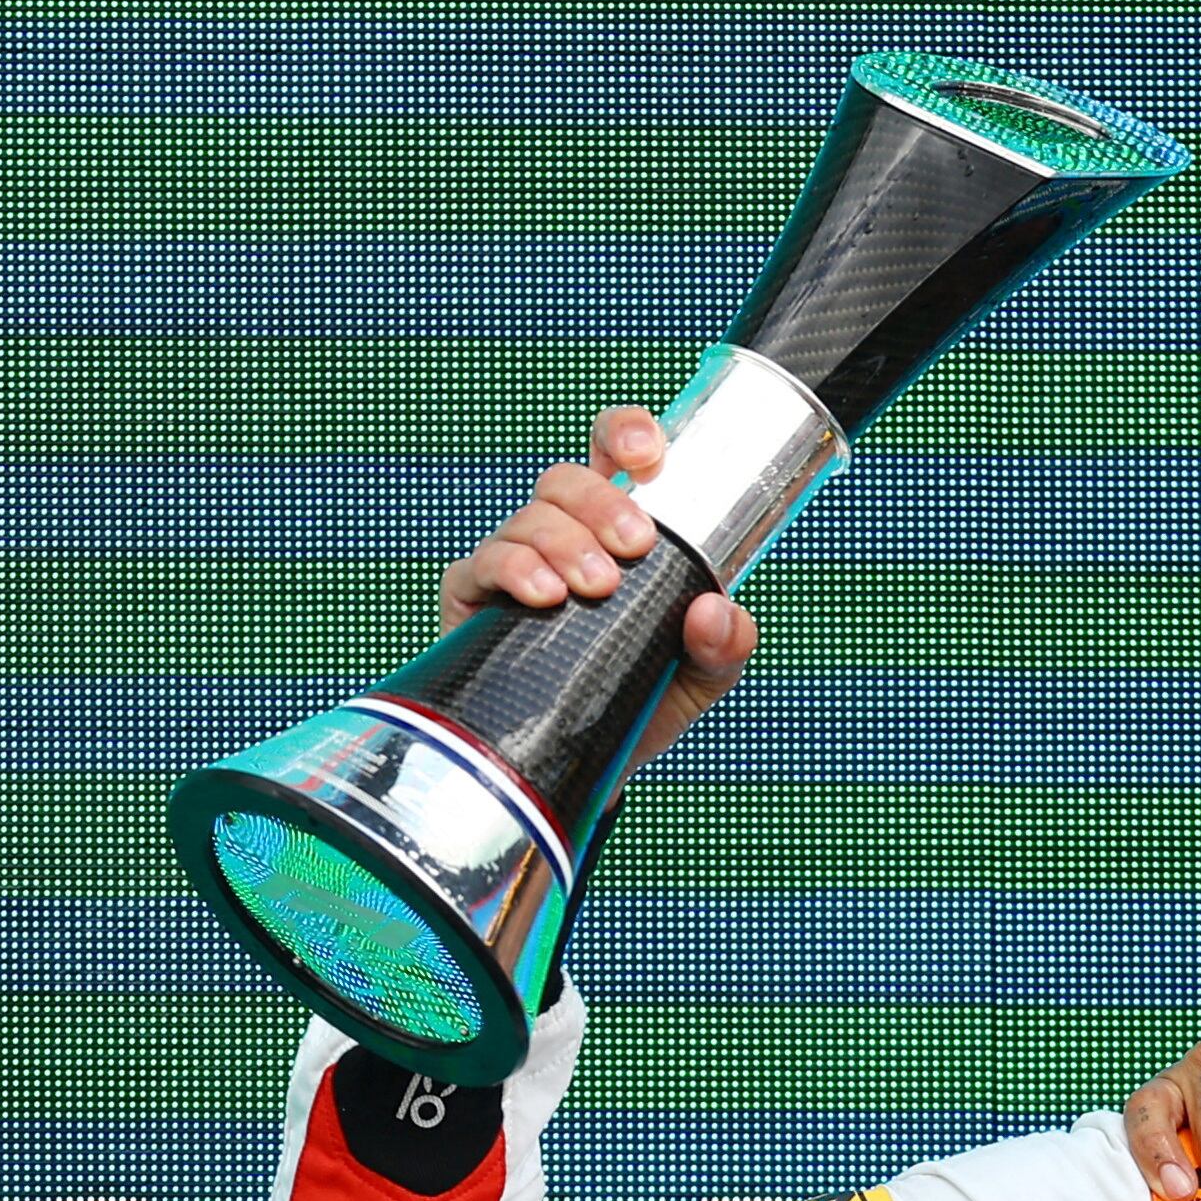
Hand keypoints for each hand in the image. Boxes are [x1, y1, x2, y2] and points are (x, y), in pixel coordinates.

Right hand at [437, 403, 763, 772]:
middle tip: (636, 548)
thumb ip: (726, 645)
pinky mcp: (474, 599)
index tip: (649, 456)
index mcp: (617, 530)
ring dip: (565, 542)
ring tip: (595, 588)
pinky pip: (482, 563)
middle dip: (602, 503)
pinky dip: (514, 569)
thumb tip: (717, 611)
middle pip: (566, 479)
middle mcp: (562, 534)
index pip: (613, 455)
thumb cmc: (643, 697)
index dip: (626, 433)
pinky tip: (544, 595)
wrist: (589, 766)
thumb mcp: (702, 676)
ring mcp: (514, 562)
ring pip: (530, 517)